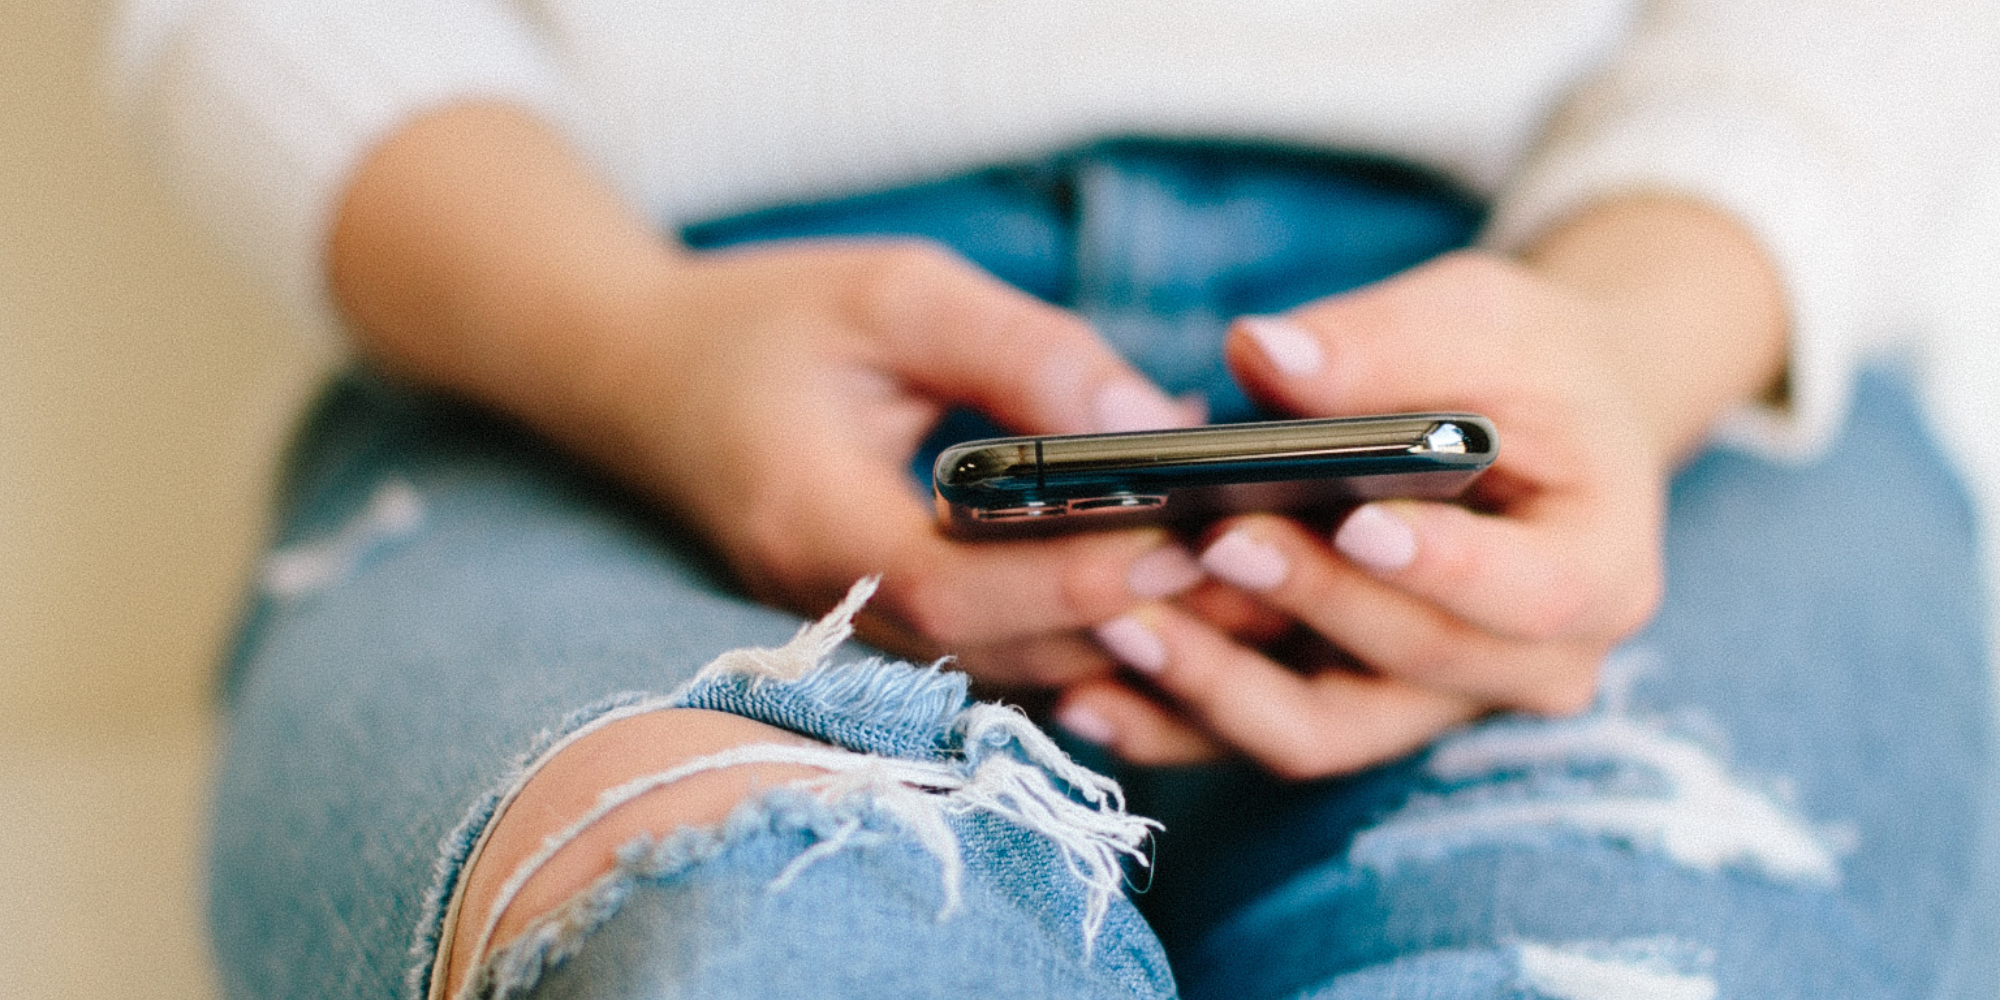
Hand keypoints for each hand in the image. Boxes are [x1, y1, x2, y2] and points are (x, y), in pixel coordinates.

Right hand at [330, 104, 1205, 688]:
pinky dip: (1086, 635)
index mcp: (810, 520)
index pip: (949, 586)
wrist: (642, 379)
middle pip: (1000, 652)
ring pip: (1011, 672)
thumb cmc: (764, 320)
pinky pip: (999, 659)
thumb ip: (1020, 351)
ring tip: (1249, 589)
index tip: (1181, 541)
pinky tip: (1174, 594)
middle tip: (1263, 576)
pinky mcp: (883, 630)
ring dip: (1126, 643)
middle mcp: (828, 605)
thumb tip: (1150, 422)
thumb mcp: (893, 293)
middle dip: (1132, 623)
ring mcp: (853, 632)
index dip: (1067, 578)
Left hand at [1055, 198, 1785, 777]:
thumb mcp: (1482, 320)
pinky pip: (1259, 736)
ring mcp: (1437, 708)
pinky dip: (1175, 719)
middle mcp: (1532, 669)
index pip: (1528, 593)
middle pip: (1407, 661)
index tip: (1353, 523)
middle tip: (1199, 541)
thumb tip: (1261, 353)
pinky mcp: (1353, 714)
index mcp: (1601, 573)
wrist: (1542, 427)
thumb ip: (1382, 344)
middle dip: (1299, 602)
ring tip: (1110, 626)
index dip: (1440, 568)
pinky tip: (1082, 694)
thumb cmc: (1527, 366)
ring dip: (1212, 686)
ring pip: (1320, 730)